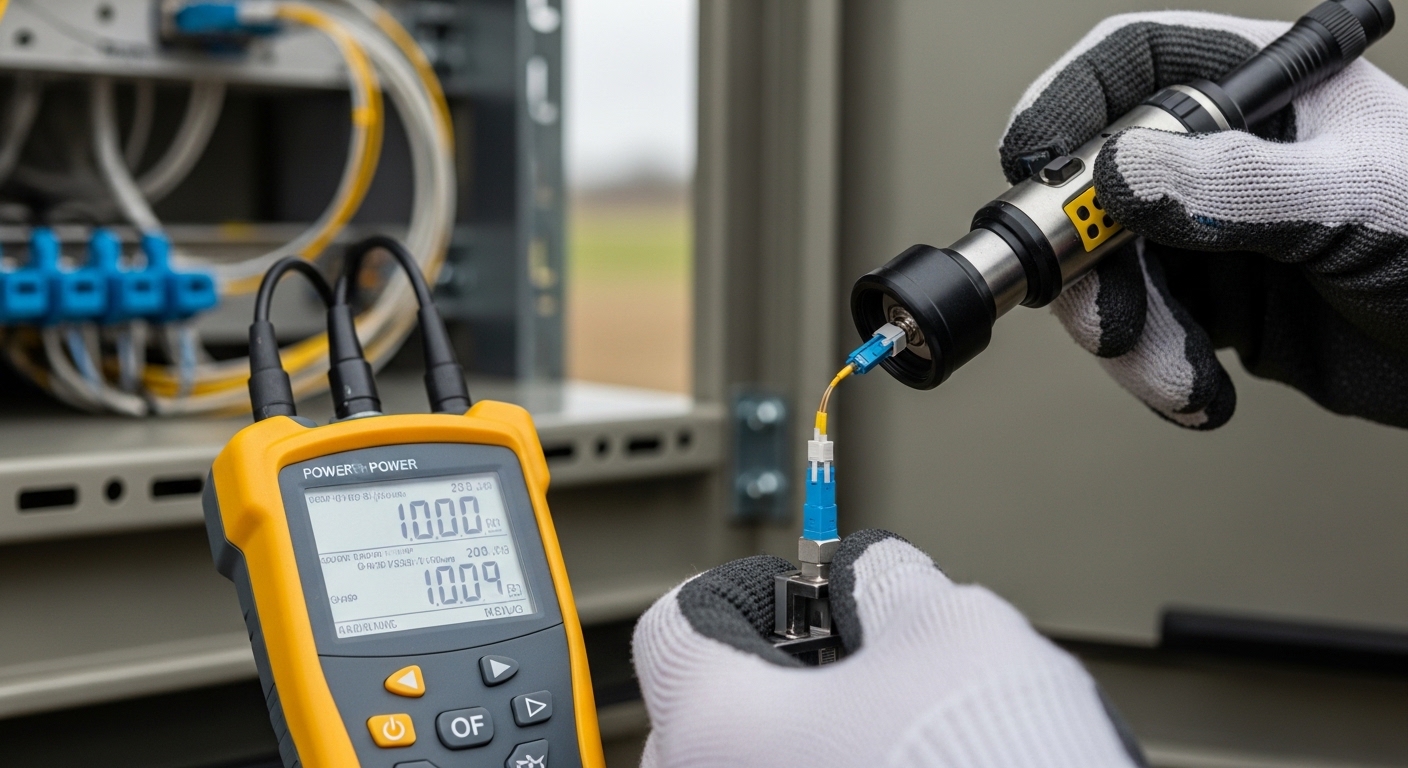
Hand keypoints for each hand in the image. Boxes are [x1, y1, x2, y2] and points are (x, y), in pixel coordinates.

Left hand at [631, 531, 1143, 766]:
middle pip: (698, 712)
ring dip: (789, 743)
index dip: (745, 591)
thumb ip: (888, 583)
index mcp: (715, 721)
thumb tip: (876, 572)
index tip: (793, 591)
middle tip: (846, 662)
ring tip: (875, 731)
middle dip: (769, 676)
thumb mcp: (954, 631)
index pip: (676, 626)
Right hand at [1000, 11, 1407, 428]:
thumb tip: (1120, 173)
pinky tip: (1203, 394)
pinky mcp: (1215, 303)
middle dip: (1090, 262)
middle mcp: (1223, 154)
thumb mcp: (1357, 199)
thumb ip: (1239, 183)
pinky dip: (1154, 370)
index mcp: (1262, 89)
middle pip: (1096, 184)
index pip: (1133, 66)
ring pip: (1108, 271)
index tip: (1034, 168)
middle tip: (1105, 318)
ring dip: (1125, 335)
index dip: (1067, 105)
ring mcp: (1211, 231)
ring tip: (1178, 378)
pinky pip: (1143, 331)